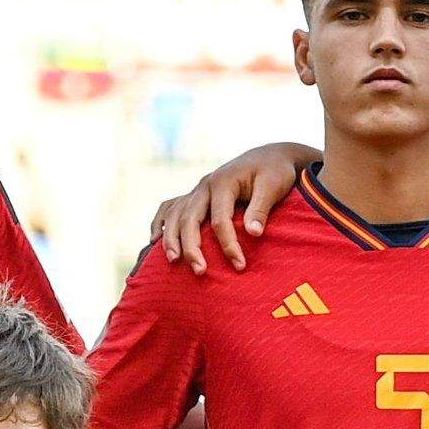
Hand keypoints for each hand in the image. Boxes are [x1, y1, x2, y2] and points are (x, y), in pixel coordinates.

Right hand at [149, 146, 310, 270]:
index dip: (228, 244)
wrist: (268, 157)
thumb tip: (253, 233)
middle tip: (200, 272)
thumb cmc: (274, 172)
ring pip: (175, 215)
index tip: (239, 265)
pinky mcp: (195, 196)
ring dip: (171, 239)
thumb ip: (261, 208)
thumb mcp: (273, 185)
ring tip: (173, 262)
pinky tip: (154, 241)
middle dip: (192, 247)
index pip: (220, 219)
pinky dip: (160, 223)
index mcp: (222, 182)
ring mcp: (197, 190)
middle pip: (190, 219)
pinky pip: (169, 208)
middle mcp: (204, 185)